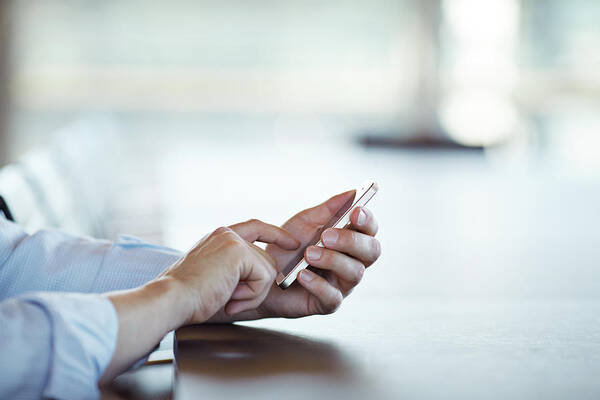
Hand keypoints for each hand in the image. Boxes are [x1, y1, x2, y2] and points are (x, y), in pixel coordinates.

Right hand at [159, 221, 297, 321]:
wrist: (171, 300)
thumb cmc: (188, 297)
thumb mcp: (215, 275)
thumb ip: (237, 268)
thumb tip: (270, 272)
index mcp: (219, 237)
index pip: (256, 227)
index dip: (276, 234)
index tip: (293, 243)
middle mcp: (226, 234)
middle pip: (267, 260)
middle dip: (257, 287)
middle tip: (232, 300)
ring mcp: (233, 240)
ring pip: (269, 271)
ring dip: (253, 294)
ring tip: (228, 298)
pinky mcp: (239, 252)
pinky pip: (265, 278)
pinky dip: (252, 295)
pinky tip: (230, 298)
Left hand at [215, 191, 379, 320]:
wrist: (262, 275)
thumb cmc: (288, 248)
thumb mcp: (304, 223)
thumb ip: (327, 209)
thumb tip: (351, 192)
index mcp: (350, 240)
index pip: (370, 230)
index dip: (368, 221)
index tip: (356, 212)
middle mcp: (352, 262)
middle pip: (371, 251)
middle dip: (352, 241)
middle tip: (326, 236)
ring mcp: (343, 284)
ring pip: (354, 272)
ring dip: (332, 260)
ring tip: (308, 254)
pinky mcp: (328, 304)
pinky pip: (333, 297)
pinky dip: (318, 284)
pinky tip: (302, 275)